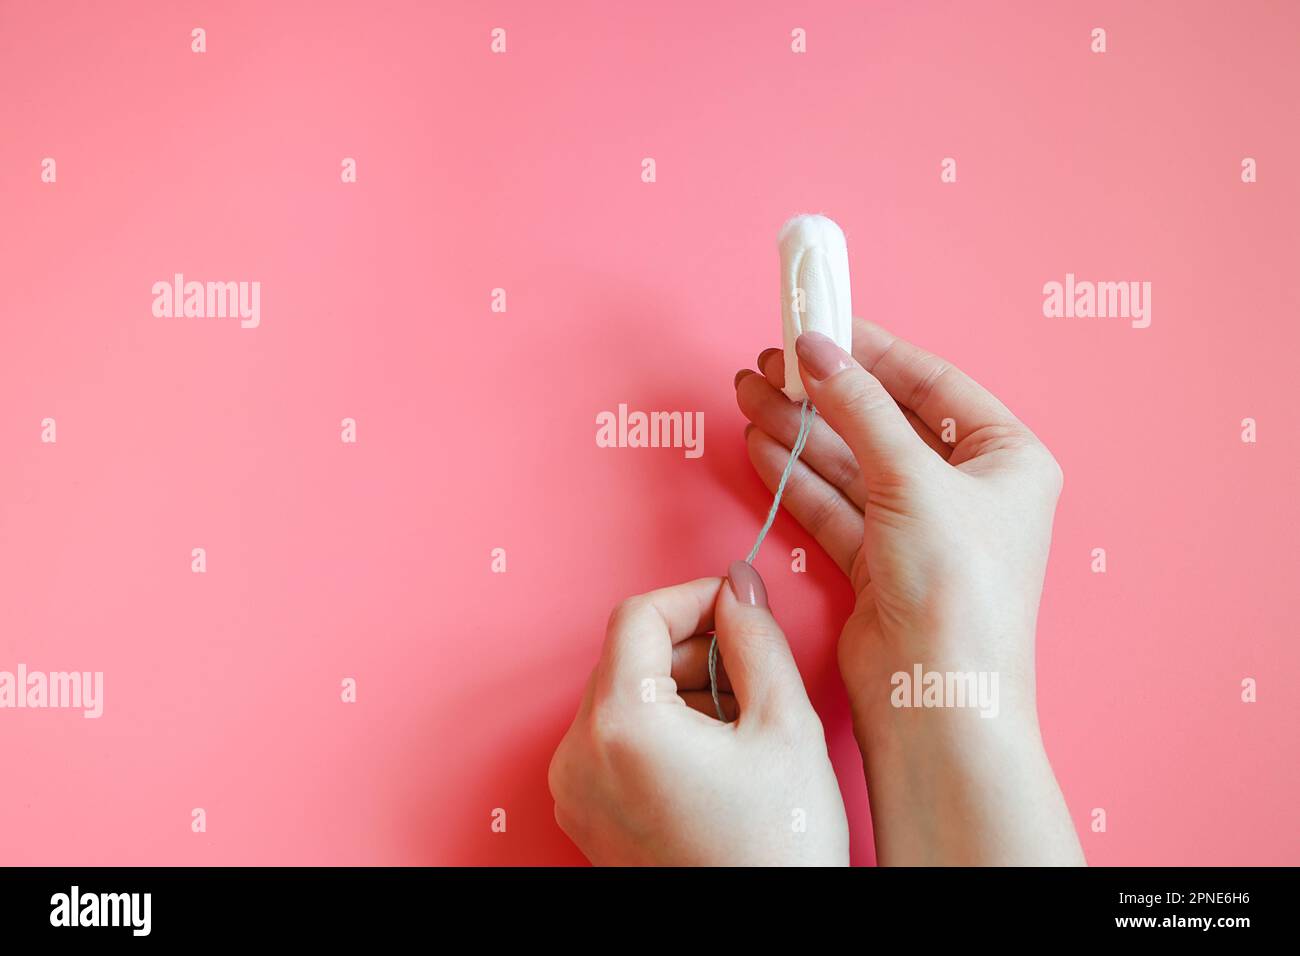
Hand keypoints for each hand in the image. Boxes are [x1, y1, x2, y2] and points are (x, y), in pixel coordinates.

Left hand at [547, 564, 848, 865]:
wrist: (766, 936)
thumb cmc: (779, 848)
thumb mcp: (785, 727)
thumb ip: (756, 638)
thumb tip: (738, 587)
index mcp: (621, 725)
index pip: (639, 616)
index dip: (694, 597)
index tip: (737, 606)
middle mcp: (579, 756)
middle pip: (627, 656)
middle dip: (693, 650)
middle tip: (753, 672)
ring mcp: (575, 790)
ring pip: (622, 697)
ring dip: (681, 689)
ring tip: (741, 725)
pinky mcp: (585, 815)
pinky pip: (615, 741)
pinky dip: (661, 729)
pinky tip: (715, 755)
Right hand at [735, 320, 1083, 864]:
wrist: (934, 698)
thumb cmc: (957, 590)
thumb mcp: (912, 479)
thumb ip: (859, 407)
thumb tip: (816, 349)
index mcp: (1006, 459)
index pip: (933, 384)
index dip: (873, 352)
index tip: (819, 326)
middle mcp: (966, 491)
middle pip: (883, 421)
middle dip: (824, 392)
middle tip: (768, 361)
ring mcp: (919, 528)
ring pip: (850, 462)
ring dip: (799, 429)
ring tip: (749, 393)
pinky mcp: (877, 563)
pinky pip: (832, 503)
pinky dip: (796, 475)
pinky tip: (762, 443)